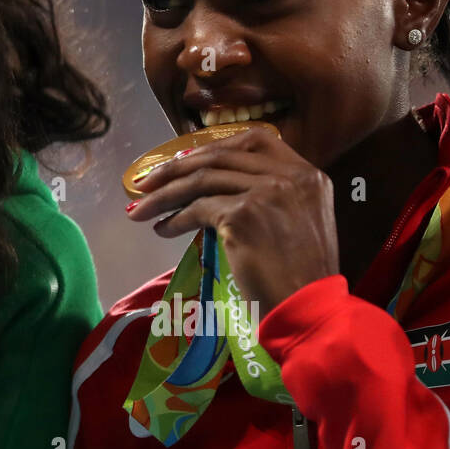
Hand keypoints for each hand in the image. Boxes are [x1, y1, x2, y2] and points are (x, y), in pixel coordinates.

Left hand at [127, 126, 338, 312]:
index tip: (185, 159)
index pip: (256, 139)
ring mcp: (267, 192)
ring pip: (203, 180)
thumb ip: (272, 195)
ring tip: (141, 209)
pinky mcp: (244, 214)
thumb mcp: (299, 221)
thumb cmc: (302, 276)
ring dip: (165, 195)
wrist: (309, 309)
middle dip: (177, 168)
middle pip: (221, 157)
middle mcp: (290, 176)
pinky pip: (198, 209)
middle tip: (146, 182)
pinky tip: (163, 229)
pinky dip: (174, 219)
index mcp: (307, 174)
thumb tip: (214, 188)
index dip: (216, 146)